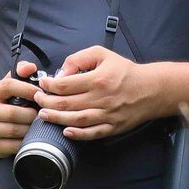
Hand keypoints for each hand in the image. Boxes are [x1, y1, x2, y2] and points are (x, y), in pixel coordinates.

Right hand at [0, 62, 42, 157]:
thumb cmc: (8, 103)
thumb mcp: (12, 85)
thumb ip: (22, 72)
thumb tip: (31, 67)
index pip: (8, 86)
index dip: (27, 89)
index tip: (41, 92)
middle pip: (13, 113)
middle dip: (32, 114)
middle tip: (43, 114)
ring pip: (15, 130)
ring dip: (31, 128)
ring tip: (39, 124)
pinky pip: (16, 145)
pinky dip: (27, 141)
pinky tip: (32, 136)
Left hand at [34, 45, 159, 138]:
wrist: (150, 89)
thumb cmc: (125, 71)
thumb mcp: (102, 54)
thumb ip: (80, 59)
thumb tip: (62, 72)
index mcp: (98, 80)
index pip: (65, 85)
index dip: (49, 86)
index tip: (42, 84)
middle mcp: (101, 99)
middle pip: (66, 104)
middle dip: (47, 102)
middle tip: (38, 100)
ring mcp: (107, 115)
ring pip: (76, 120)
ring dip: (57, 118)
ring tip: (44, 115)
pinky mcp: (113, 127)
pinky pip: (92, 133)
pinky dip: (77, 134)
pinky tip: (66, 132)